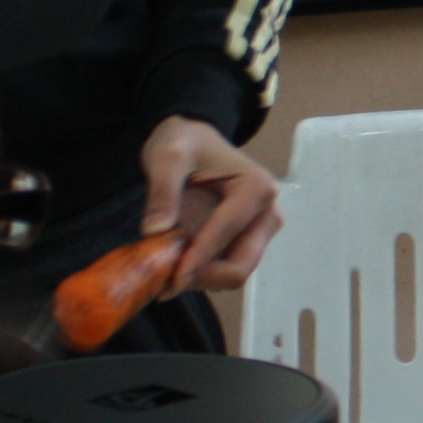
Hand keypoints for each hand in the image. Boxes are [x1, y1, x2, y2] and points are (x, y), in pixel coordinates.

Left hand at [137, 117, 282, 294]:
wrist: (191, 141)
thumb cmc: (185, 143)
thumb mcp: (167, 157)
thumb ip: (162, 191)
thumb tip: (155, 231)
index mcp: (256, 189)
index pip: (226, 234)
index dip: (197, 260)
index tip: (170, 280)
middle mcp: (266, 215)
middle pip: (240, 266)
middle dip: (202, 277)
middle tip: (165, 281)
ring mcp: (258, 232)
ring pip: (233, 273)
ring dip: (199, 279)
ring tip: (165, 271)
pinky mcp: (245, 242)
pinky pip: (225, 269)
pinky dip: (201, 274)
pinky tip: (175, 264)